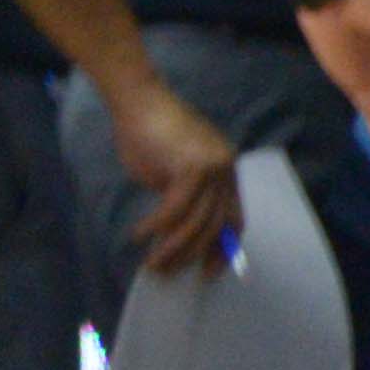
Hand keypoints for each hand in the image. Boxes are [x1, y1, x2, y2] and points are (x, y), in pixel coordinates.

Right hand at [105, 75, 242, 271]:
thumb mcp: (168, 168)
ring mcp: (213, 169)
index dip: (222, 248)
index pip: (233, 219)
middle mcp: (227, 171)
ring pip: (198, 222)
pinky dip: (158, 226)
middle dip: (194, 255)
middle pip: (216, 225)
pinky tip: (140, 234)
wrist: (136, 97)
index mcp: (227, 171)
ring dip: (173, 248)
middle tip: (171, 272)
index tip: (208, 271)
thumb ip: (178, 194)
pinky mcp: (193, 168)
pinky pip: (176, 209)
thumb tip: (173, 226)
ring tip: (153, 263)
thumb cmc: (145, 128)